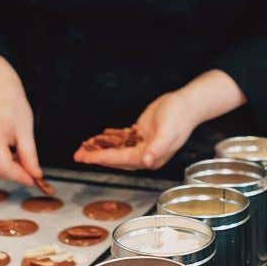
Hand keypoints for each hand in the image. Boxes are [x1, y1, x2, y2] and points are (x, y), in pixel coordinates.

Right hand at [0, 89, 41, 186]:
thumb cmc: (12, 105)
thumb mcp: (26, 130)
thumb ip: (30, 156)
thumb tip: (35, 176)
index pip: (3, 166)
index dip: (19, 176)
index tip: (33, 180)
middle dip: (13, 174)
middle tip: (29, 169)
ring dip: (4, 170)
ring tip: (17, 157)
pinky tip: (6, 154)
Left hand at [73, 91, 201, 170]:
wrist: (188, 105)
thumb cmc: (180, 117)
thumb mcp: (168, 131)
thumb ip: (157, 148)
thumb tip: (147, 161)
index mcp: (150, 156)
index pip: (121, 160)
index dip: (102, 159)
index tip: (86, 158)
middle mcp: (145, 154)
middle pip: (116, 158)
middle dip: (96, 156)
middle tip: (78, 155)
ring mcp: (143, 145)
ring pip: (117, 150)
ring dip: (100, 149)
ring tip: (83, 148)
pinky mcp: (142, 135)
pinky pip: (122, 140)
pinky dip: (110, 140)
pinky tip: (99, 138)